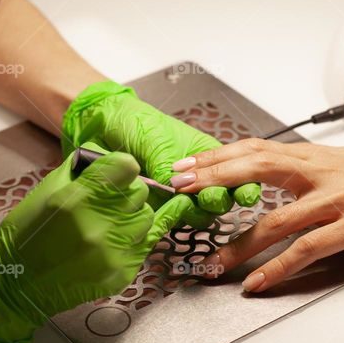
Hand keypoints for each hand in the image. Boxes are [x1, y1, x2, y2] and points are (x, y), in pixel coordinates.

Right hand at [0, 151, 192, 342]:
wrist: (13, 290)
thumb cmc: (22, 242)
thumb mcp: (44, 194)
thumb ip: (79, 175)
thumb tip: (108, 160)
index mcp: (75, 200)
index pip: (125, 168)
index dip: (120, 169)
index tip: (116, 173)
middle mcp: (97, 226)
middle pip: (140, 194)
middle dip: (127, 194)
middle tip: (107, 201)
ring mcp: (110, 254)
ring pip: (145, 222)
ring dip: (132, 219)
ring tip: (105, 225)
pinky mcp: (118, 275)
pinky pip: (139, 249)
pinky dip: (129, 244)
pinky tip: (104, 245)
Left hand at [61, 80, 260, 226]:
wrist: (98, 127)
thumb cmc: (133, 122)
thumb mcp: (157, 138)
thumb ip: (168, 163)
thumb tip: (175, 187)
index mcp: (205, 155)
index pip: (233, 174)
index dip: (243, 185)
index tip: (245, 192)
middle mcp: (195, 178)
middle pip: (219, 198)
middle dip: (219, 199)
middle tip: (210, 196)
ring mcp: (175, 195)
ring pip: (197, 214)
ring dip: (197, 211)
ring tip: (190, 202)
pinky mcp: (155, 208)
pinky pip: (170, 220)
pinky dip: (172, 219)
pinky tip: (170, 211)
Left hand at [174, 139, 343, 291]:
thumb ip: (310, 172)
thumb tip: (275, 175)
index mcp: (317, 158)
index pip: (257, 149)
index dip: (218, 156)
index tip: (188, 163)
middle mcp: (322, 173)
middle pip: (256, 168)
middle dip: (213, 178)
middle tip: (180, 187)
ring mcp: (337, 200)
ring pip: (275, 219)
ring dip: (239, 243)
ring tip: (214, 261)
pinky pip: (307, 249)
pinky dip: (278, 267)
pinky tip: (258, 281)